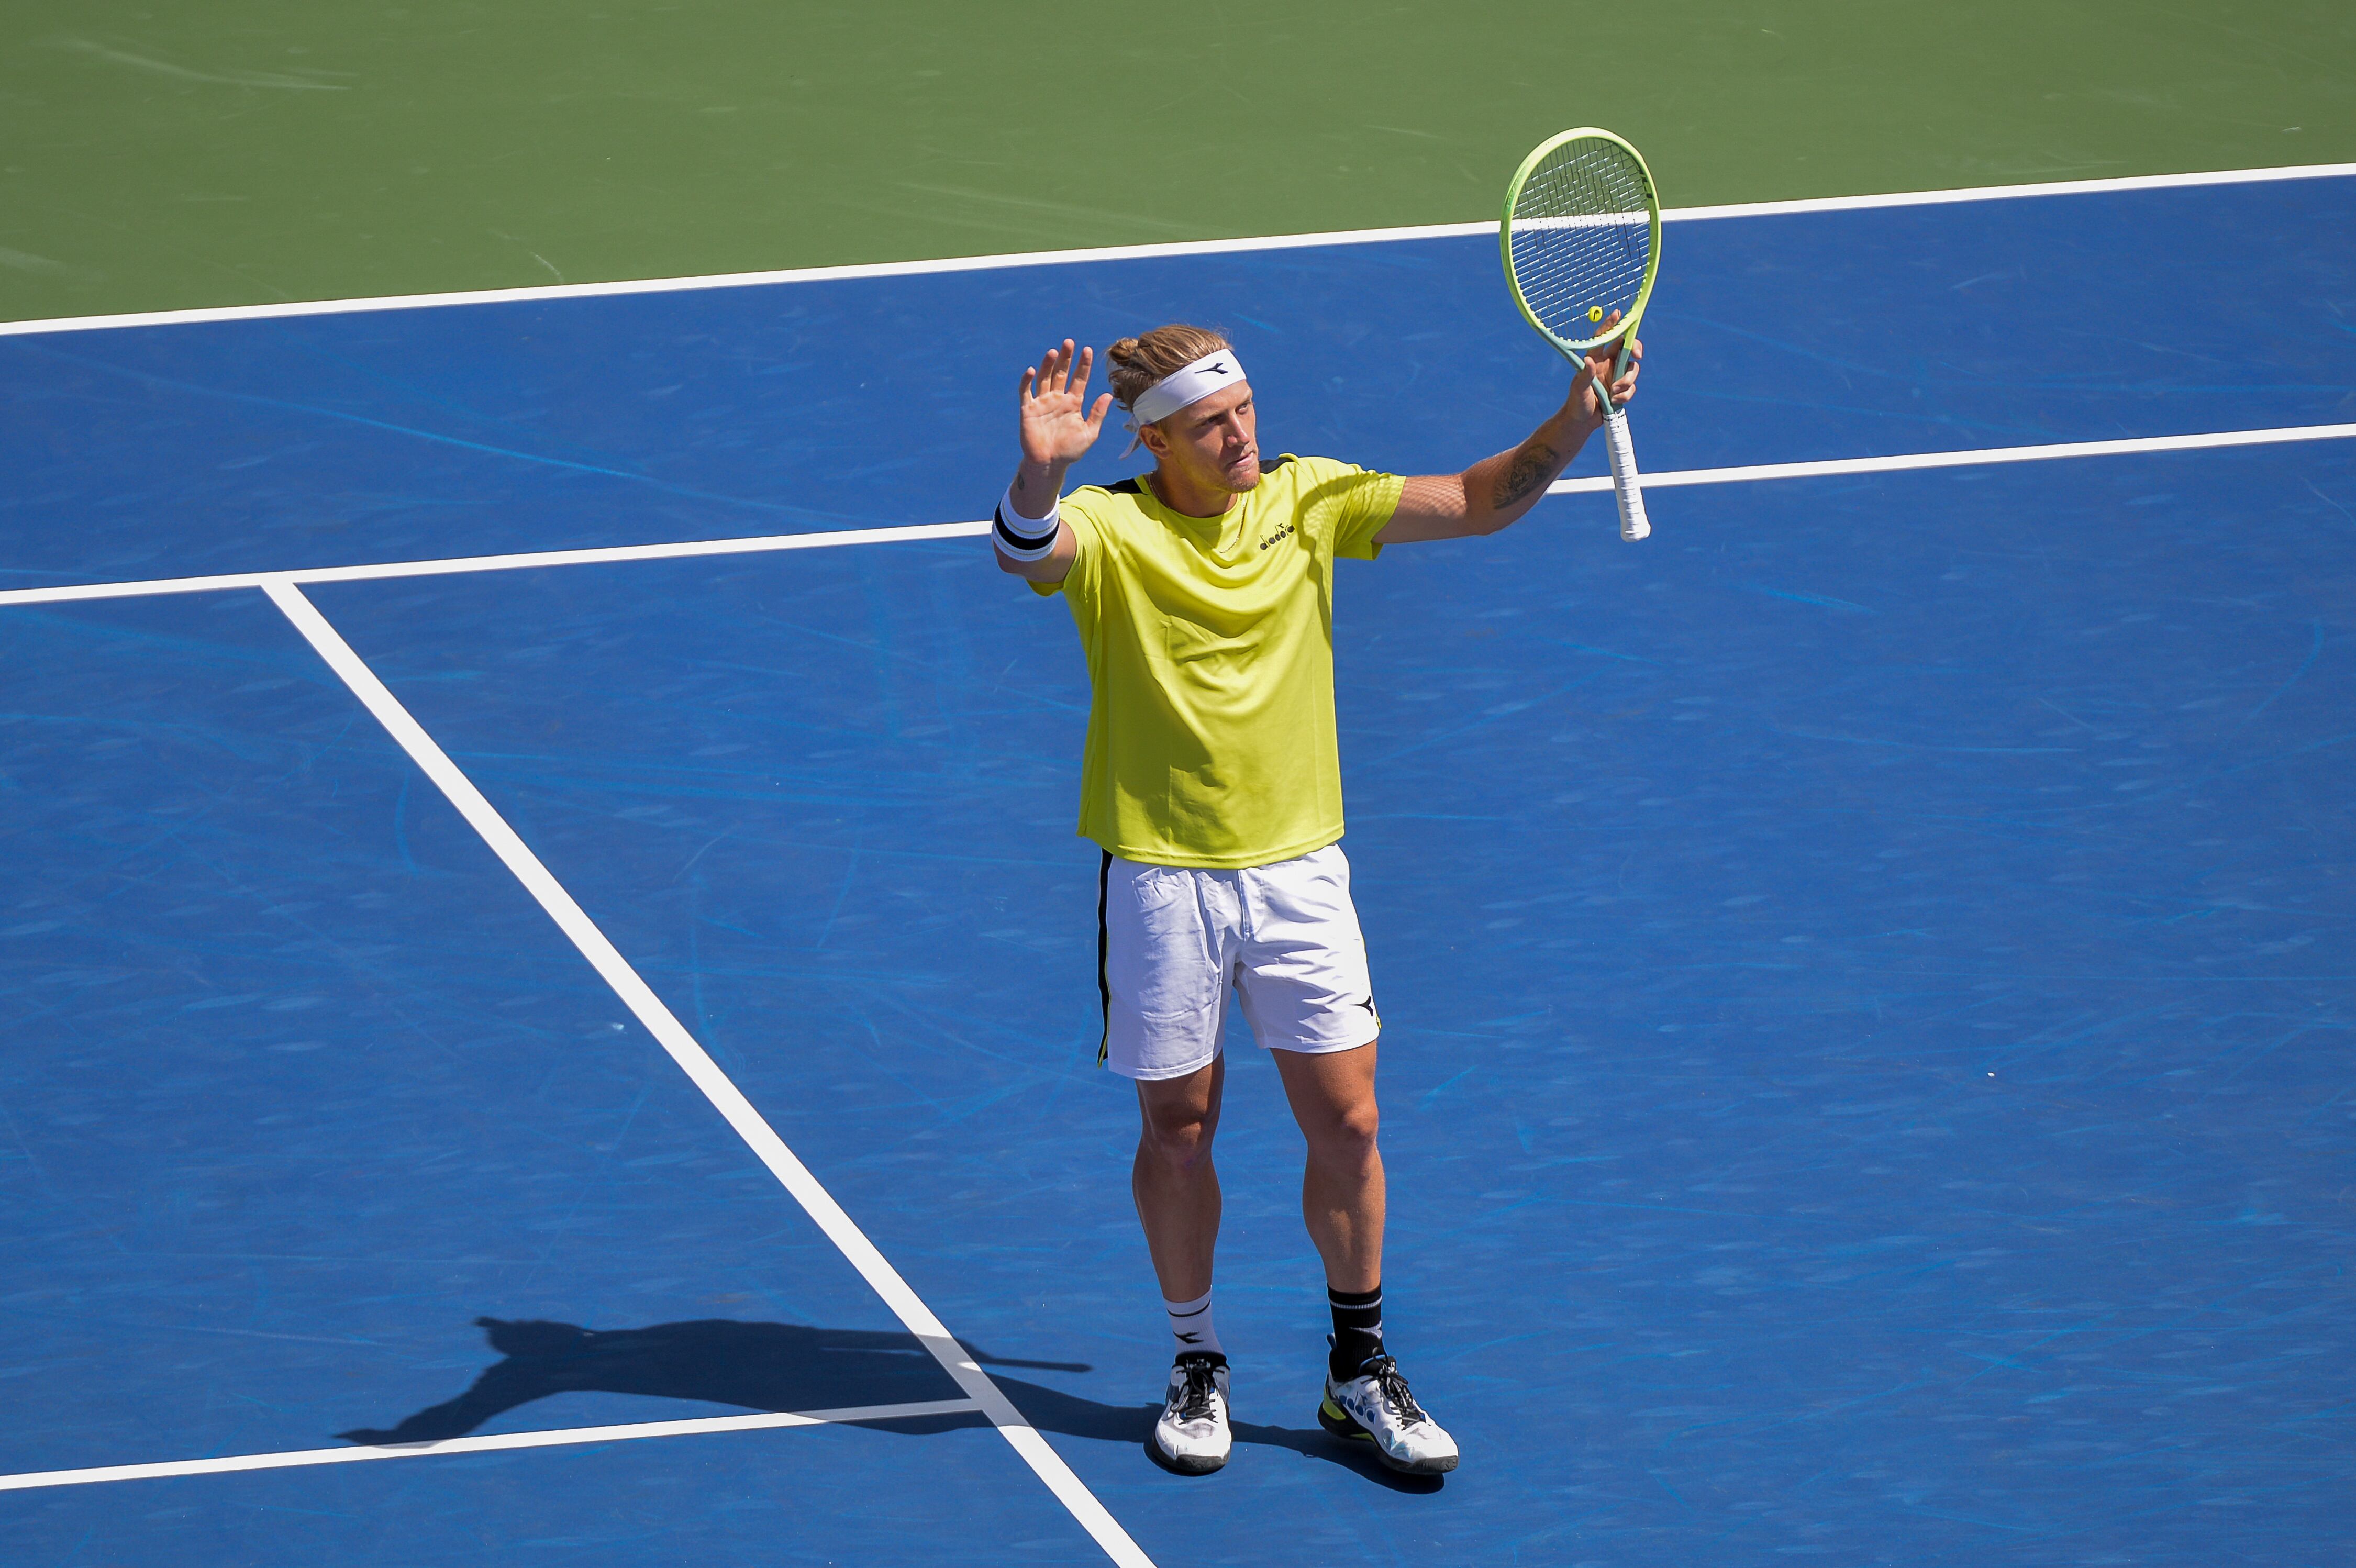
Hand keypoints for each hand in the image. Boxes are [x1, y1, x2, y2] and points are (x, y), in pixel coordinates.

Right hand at [1019, 340, 1112, 468]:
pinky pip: (1026, 392)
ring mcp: (1042, 402)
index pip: (1079, 379)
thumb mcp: (1089, 433)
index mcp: (1073, 403)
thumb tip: (1108, 394)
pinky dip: (1027, 381)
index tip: (1088, 350)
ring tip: (1054, 351)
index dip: (1083, 365)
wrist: (1049, 464)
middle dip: (1066, 358)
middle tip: (1069, 342)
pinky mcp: (1028, 409)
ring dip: (1048, 365)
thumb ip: (1097, 414)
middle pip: (1062, 373)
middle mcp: (1057, 399)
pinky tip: (1032, 370)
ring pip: (1045, 378)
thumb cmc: (1069, 451)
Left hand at [1570, 311, 1641, 424]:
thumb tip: (1588, 361)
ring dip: (1627, 381)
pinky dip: (1626, 395)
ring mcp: (1616, 376)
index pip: (1603, 338)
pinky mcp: (1622, 389)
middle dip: (1635, 348)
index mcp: (1595, 359)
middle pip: (1627, 348)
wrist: (1582, 422)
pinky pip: (1632, 387)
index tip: (1617, 313)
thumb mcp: (1578, 389)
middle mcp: (1607, 364)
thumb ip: (1585, 375)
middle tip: (1638, 354)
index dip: (1610, 325)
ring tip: (1613, 393)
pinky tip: (1614, 402)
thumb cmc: (1576, 403)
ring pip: (1632, 369)